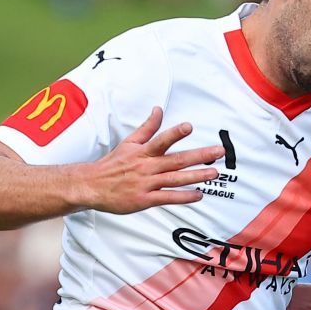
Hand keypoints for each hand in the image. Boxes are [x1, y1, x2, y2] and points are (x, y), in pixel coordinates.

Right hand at [79, 107, 223, 213]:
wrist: (92, 186)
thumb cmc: (113, 164)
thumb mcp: (129, 142)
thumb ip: (147, 127)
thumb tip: (158, 110)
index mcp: (143, 152)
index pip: (161, 140)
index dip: (175, 133)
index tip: (189, 126)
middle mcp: (146, 167)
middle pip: (176, 160)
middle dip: (199, 155)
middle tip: (218, 151)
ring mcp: (146, 184)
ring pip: (175, 179)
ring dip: (197, 176)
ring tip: (214, 172)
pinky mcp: (145, 199)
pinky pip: (168, 198)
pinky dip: (184, 197)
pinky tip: (199, 195)